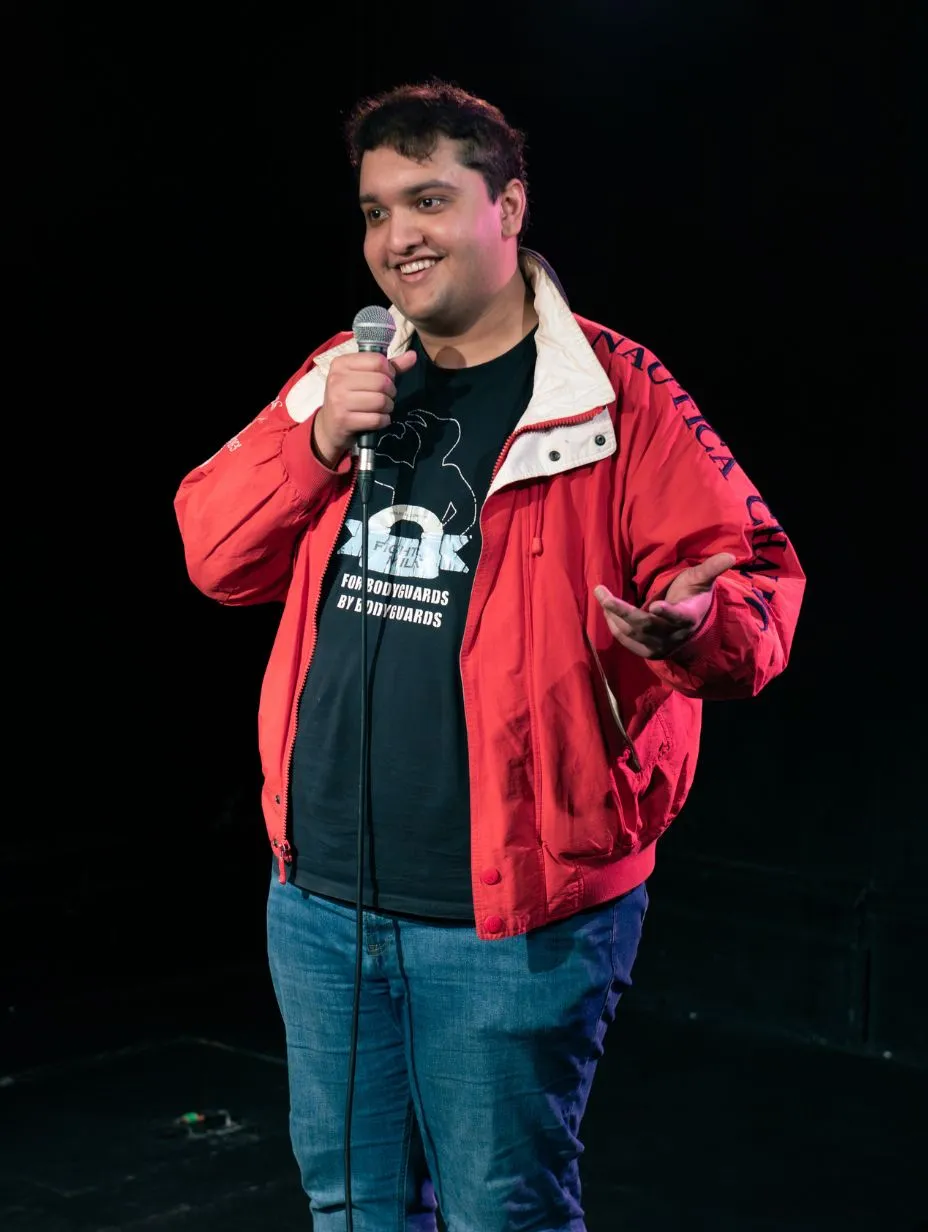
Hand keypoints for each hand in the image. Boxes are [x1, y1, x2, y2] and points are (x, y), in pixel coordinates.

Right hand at [312, 349, 417, 466]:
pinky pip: (376, 419)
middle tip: (385, 397)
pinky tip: (378, 419)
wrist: (329, 426)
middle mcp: (337, 379)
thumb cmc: (350, 397)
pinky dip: (383, 421)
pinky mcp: (344, 420)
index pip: (378, 360)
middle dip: (390, 391)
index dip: (389, 371)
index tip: (386, 379)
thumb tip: (413, 355)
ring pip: (380, 401)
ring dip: (388, 407)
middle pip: (382, 381)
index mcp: (341, 363)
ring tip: (381, 408)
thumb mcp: (364, 377)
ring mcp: (339, 400)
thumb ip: (389, 366)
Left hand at [594, 553, 735, 658]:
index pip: (678, 617)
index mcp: (688, 617)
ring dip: (612, 614)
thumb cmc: (692, 596)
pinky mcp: (646, 651)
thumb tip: (731, 557)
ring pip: (631, 633)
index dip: (668, 613)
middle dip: (621, 609)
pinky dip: (613, 625)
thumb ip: (711, 569)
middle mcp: (672, 635)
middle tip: (601, 592)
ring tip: (601, 594)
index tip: (657, 606)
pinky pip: (625, 641)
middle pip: (644, 625)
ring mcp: (658, 646)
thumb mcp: (701, 581)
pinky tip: (606, 610)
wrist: (690, 628)